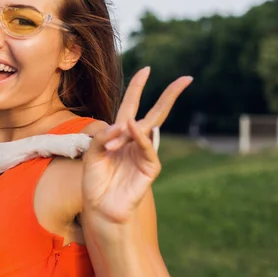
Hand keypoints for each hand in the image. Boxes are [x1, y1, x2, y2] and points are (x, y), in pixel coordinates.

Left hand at [81, 67, 192, 235]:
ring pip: (151, 129)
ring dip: (141, 120)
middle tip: (186, 79)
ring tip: (144, 113)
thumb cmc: (94, 181)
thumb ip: (102, 137)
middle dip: (169, 96)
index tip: (146, 69)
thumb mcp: (91, 154)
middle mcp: (135, 141)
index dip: (137, 88)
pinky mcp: (149, 168)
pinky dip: (139, 137)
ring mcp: (144, 154)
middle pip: (155, 113)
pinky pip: (146, 149)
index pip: (130, 106)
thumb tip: (121, 126)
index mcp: (120, 134)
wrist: (100, 207)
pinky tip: (132, 127)